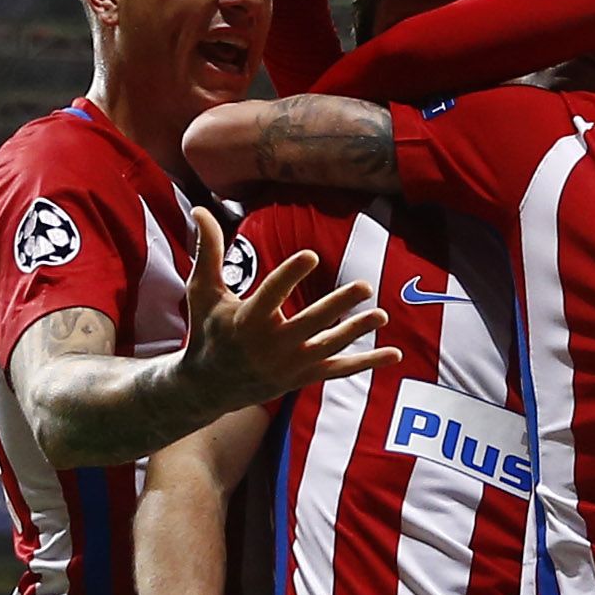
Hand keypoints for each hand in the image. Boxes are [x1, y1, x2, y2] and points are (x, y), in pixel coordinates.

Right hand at [176, 202, 394, 414]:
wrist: (208, 386)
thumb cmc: (207, 330)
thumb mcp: (203, 291)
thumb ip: (209, 250)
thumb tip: (199, 208)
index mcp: (247, 320)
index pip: (271, 295)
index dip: (290, 275)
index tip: (310, 255)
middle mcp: (271, 345)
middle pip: (309, 323)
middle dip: (337, 306)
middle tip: (364, 286)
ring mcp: (290, 364)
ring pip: (329, 346)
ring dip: (356, 331)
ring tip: (381, 314)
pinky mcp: (303, 376)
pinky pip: (339, 369)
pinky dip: (367, 363)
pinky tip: (395, 354)